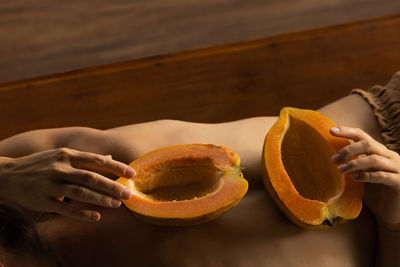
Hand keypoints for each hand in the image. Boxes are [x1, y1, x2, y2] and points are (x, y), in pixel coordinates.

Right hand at [0, 148, 134, 221]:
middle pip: (92, 177)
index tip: (132, 173)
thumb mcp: (62, 156)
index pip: (97, 160)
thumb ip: (86, 158)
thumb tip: (110, 158)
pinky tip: (96, 217)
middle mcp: (61, 167)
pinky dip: (82, 214)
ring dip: (101, 199)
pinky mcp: (43, 200)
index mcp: (67, 155)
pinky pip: (65, 208)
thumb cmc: (41, 164)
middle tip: (128, 193)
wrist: (7, 174)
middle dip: (112, 185)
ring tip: (117, 204)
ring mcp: (51, 184)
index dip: (116, 167)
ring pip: (81, 192)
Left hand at [330, 126, 399, 230]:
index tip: (331, 130)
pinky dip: (367, 176)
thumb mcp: (362, 175)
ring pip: (374, 159)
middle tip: (333, 159)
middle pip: (368, 144)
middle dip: (348, 150)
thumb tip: (330, 157)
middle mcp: (390, 157)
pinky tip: (355, 178)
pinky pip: (382, 175)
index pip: (363, 136)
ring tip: (340, 170)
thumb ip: (352, 164)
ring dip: (354, 163)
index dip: (347, 131)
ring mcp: (397, 169)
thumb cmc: (375, 193)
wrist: (391, 213)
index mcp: (380, 152)